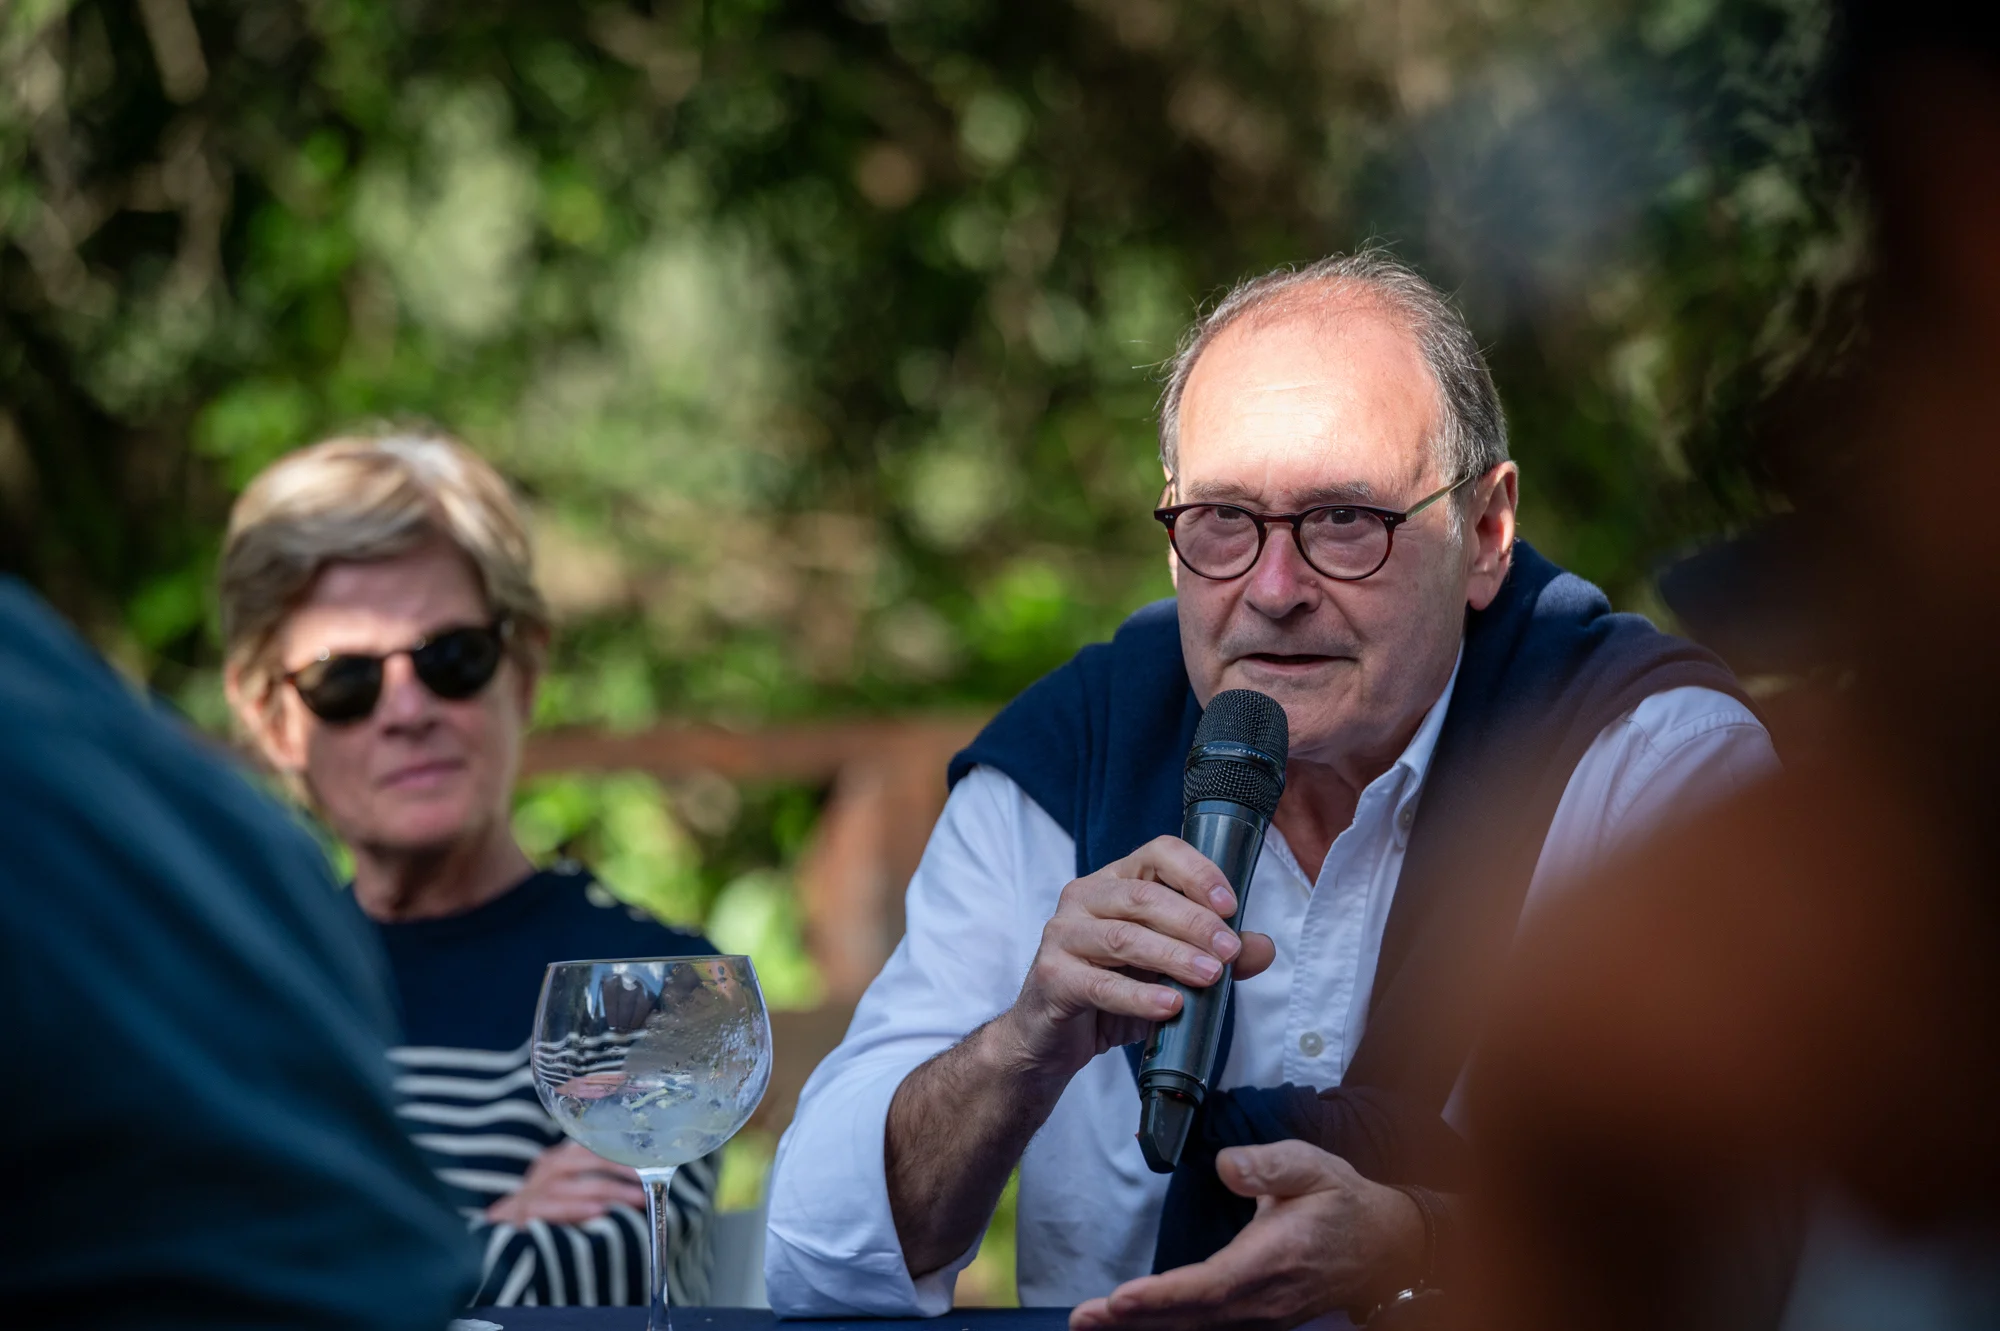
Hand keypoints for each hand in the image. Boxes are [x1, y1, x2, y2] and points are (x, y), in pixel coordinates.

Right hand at [485, 1141, 646, 1226]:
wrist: (503, 1225)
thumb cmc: (546, 1204)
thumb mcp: (570, 1184)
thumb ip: (598, 1178)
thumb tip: (643, 1180)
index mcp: (563, 1156)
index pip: (599, 1146)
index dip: (627, 1152)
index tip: (655, 1159)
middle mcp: (550, 1167)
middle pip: (592, 1160)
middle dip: (625, 1171)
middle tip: (652, 1182)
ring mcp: (536, 1189)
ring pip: (581, 1184)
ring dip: (611, 1191)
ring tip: (637, 1198)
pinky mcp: (526, 1213)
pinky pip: (553, 1208)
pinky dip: (577, 1208)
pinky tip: (598, 1212)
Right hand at [997, 835, 1276, 1082]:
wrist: (1052, 1038)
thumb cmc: (1111, 991)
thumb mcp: (1168, 970)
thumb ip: (1214, 954)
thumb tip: (1263, 947)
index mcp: (1115, 881)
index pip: (1158, 854)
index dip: (1197, 873)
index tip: (1231, 905)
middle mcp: (1085, 897)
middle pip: (1145, 896)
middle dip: (1195, 923)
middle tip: (1230, 951)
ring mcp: (1062, 934)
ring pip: (1124, 937)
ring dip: (1173, 956)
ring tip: (1210, 977)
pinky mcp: (1053, 976)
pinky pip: (1101, 984)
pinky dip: (1140, 996)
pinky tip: (1171, 1005)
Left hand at [1069, 1141, 1424, 1330]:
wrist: (1384, 1245)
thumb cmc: (1341, 1202)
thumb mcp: (1312, 1166)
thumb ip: (1269, 1165)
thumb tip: (1225, 1165)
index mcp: (1272, 1260)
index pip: (1209, 1286)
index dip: (1163, 1297)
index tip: (1121, 1298)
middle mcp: (1262, 1300)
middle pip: (1190, 1318)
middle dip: (1133, 1320)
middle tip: (1082, 1319)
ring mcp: (1261, 1317)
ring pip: (1194, 1329)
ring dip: (1141, 1329)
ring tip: (1090, 1323)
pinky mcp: (1256, 1319)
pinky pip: (1204, 1329)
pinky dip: (1165, 1328)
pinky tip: (1131, 1325)